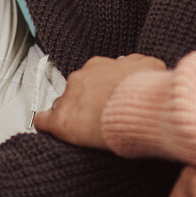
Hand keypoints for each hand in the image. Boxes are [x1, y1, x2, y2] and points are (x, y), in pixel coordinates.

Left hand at [33, 54, 166, 148]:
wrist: (141, 109)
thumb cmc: (147, 93)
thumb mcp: (151, 68)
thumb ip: (139, 64)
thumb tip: (138, 65)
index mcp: (99, 66)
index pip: (90, 75)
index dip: (96, 90)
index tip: (104, 99)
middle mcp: (80, 78)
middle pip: (73, 90)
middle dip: (82, 103)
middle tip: (96, 116)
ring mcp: (68, 98)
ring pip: (60, 105)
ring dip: (70, 115)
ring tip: (82, 129)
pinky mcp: (62, 121)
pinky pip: (44, 121)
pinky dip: (48, 127)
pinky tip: (53, 132)